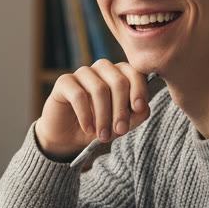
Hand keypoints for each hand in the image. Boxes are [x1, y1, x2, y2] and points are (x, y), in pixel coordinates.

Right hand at [36, 60, 152, 159]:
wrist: (67, 137)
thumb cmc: (97, 127)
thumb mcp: (119, 125)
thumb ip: (135, 116)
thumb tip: (143, 108)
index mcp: (119, 74)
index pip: (134, 73)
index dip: (139, 90)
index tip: (138, 109)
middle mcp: (101, 69)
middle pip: (118, 81)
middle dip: (121, 109)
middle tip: (120, 131)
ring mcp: (82, 73)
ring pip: (99, 89)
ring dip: (103, 116)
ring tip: (103, 135)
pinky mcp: (64, 82)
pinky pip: (78, 95)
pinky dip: (86, 115)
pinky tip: (88, 129)